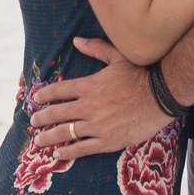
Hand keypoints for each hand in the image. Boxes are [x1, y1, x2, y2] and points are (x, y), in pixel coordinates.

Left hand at [27, 37, 169, 155]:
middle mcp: (88, 106)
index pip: (58, 91)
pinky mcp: (106, 141)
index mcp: (89, 85)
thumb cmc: (140, 74)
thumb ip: (95, 48)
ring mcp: (96, 125)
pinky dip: (67, 153)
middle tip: (32, 121)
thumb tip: (77, 40)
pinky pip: (81, 149)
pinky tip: (58, 155)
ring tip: (38, 141)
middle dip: (41, 118)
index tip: (35, 99)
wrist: (161, 95)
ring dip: (48, 137)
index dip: (44, 95)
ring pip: (65, 133)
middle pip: (57, 113)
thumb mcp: (117, 56)